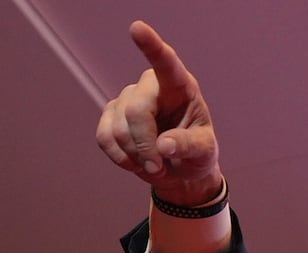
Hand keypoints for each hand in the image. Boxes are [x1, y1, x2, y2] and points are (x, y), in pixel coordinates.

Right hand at [95, 21, 222, 204]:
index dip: (151, 46)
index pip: (166, 63)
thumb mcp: (204, 153)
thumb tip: (163, 146)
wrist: (180, 170)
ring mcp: (128, 98)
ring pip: (118, 129)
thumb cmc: (197, 154)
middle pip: (136, 111)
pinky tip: (135, 162)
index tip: (137, 28)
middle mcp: (151, 86)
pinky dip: (120, 158)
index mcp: (180, 86)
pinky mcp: (111, 115)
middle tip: (158, 167)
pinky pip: (104, 137)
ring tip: (154, 165)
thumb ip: (188, 146)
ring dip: (135, 156)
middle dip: (144, 145)